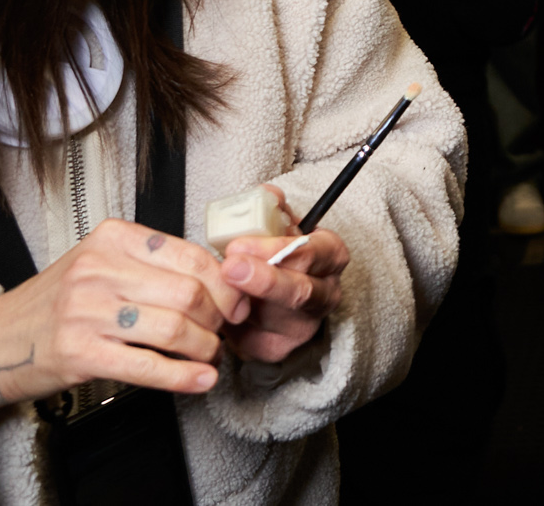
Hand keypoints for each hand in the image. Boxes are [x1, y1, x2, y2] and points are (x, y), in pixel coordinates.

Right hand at [0, 218, 247, 414]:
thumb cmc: (56, 303)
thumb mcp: (101, 264)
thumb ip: (152, 265)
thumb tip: (219, 280)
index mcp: (111, 238)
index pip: (190, 255)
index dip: (224, 283)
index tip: (238, 300)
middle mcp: (98, 269)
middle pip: (189, 292)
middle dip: (219, 317)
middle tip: (226, 331)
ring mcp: (87, 312)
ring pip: (174, 328)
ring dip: (204, 348)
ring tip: (209, 356)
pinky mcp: (80, 354)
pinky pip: (147, 365)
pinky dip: (182, 375)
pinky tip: (200, 380)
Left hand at [220, 184, 350, 364]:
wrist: (277, 294)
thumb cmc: (278, 253)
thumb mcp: (279, 226)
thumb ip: (271, 209)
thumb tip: (265, 194)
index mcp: (331, 256)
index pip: (311, 252)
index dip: (276, 249)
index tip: (239, 245)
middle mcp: (326, 294)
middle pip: (298, 291)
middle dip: (262, 280)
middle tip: (229, 268)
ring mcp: (304, 326)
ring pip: (269, 318)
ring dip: (238, 302)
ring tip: (213, 287)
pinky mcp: (279, 349)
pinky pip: (250, 339)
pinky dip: (229, 324)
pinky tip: (216, 308)